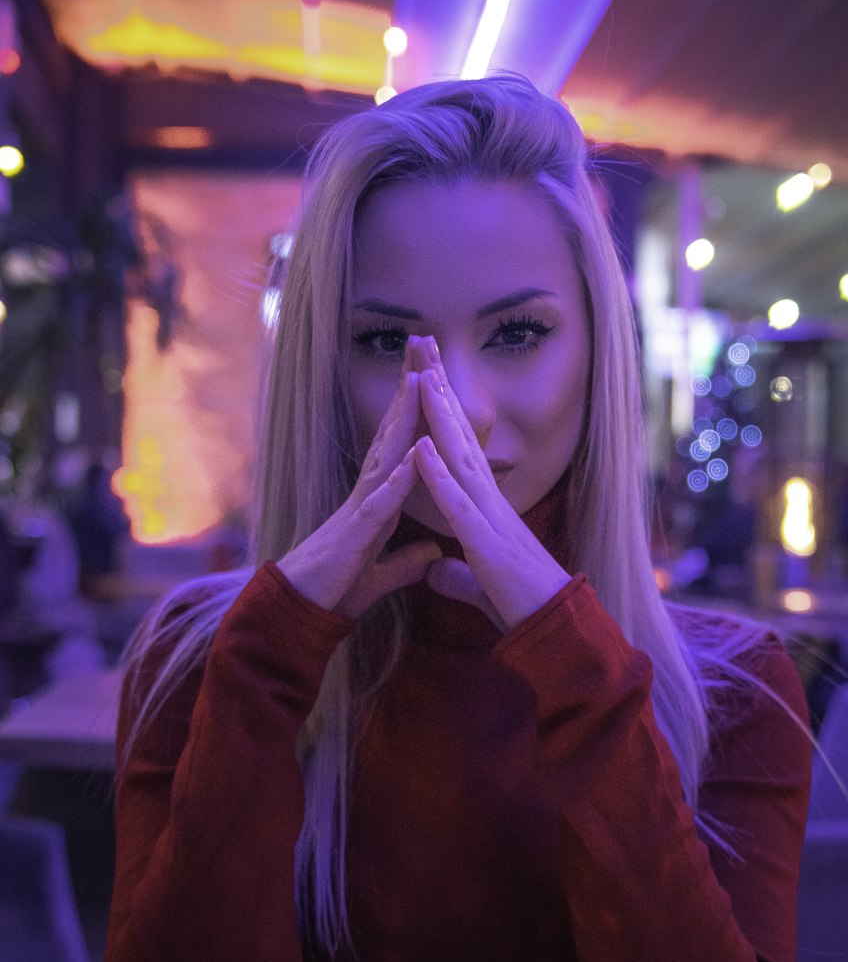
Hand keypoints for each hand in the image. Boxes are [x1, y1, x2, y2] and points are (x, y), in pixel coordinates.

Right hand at [277, 340, 441, 616]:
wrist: (301, 615)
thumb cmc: (335, 589)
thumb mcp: (382, 573)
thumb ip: (406, 561)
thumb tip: (432, 553)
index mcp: (378, 498)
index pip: (401, 444)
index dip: (417, 409)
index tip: (432, 371)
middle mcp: (368, 493)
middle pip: (392, 433)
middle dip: (408, 390)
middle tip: (422, 345)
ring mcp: (360, 510)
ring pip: (385, 456)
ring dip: (403, 420)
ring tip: (420, 381)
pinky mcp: (356, 536)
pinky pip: (379, 503)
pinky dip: (398, 480)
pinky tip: (414, 457)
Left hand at [413, 345, 571, 631]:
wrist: (557, 630)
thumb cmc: (523, 606)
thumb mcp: (479, 585)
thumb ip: (457, 574)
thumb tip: (434, 570)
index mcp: (488, 510)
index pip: (462, 452)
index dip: (444, 414)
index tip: (428, 378)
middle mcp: (491, 504)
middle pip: (461, 439)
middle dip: (442, 394)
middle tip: (426, 350)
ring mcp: (491, 520)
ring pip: (460, 459)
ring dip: (439, 418)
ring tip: (422, 378)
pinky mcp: (487, 544)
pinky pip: (458, 504)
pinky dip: (438, 475)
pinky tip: (421, 447)